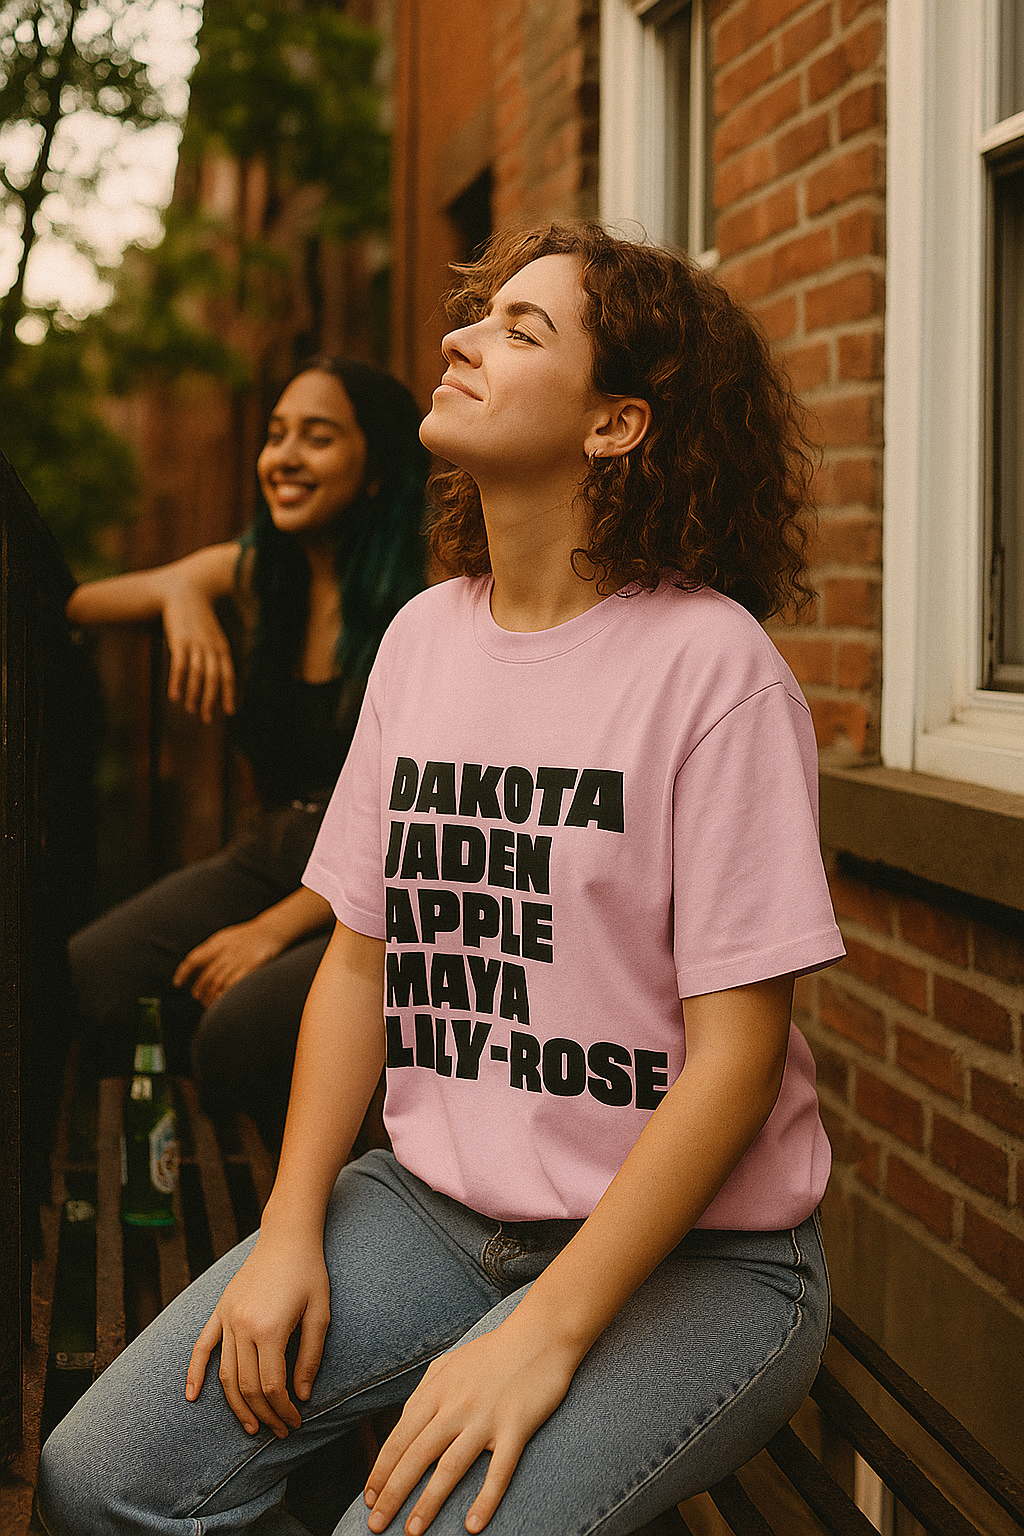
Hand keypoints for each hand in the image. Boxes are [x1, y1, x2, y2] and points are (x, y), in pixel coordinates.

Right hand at [163, 581, 235, 722]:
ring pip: (198, 675)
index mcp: (222, 647)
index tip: (229, 712)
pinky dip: (177, 682)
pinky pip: (179, 665)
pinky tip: (174, 695)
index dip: (229, 694)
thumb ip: (214, 654)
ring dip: (194, 694)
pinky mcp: (179, 641)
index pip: (228, 675)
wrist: (185, 593)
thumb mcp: (212, 635)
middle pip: (214, 679)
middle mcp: (211, 647)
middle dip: (211, 700)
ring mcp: (196, 644)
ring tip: (190, 709)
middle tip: (206, 718)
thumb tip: (214, 675)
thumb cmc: (198, 618)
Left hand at [174, 919, 284, 1005]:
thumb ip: (210, 950)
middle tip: (197, 996)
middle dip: (199, 988)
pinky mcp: (250, 966)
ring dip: (210, 994)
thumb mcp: (224, 937)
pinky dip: (224, 993)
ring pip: (218, 981)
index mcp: (217, 943)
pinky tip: (220, 999)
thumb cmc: (245, 936)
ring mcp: (238, 959)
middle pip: (206, 974)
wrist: (269, 931)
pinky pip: (233, 983)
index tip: (177, 983)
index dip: (183, 972)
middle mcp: (225, 951)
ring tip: (207, 1001)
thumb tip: (195, 967)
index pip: (194, 958)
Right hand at [185, 1233, 329, 1436]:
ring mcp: (228, 1317)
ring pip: (225, 1373)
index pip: (271, 1385)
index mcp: (271, 1328)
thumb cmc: (310, 1273)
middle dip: (264, 1413)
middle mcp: (243, 1326)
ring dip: (236, 1404)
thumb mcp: (320, 1314)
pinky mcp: (220, 1310)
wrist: (287, 1237)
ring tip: (251, 1425)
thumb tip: (300, 1396)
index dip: (283, 1408)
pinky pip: (202, 1346)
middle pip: (247, 1385)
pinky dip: (194, 1373)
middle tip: (279, 1431)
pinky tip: (191, 1396)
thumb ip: (310, 1357)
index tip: (295, 1421)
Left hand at [364, 1313, 578, 1534]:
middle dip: (392, 1494)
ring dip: (427, 1503)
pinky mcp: (516, 1428)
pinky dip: (485, 1500)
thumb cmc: (493, 1352)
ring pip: (449, 1468)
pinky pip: (498, 1471)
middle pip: (416, 1457)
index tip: (369, 1498)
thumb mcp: (450, 1363)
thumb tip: (404, 1422)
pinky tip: (472, 1526)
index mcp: (437, 1391)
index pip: (399, 1438)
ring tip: (412, 1532)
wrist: (540, 1335)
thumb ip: (426, 1391)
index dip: (381, 1471)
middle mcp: (456, 1407)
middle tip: (376, 1524)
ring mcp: (486, 1419)